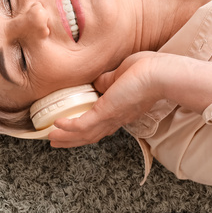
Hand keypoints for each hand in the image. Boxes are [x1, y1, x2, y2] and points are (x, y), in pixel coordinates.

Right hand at [48, 53, 165, 147]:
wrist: (160, 74)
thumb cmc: (148, 70)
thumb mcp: (122, 73)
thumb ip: (109, 80)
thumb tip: (97, 83)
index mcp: (121, 111)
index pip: (101, 124)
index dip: (86, 128)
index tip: (74, 130)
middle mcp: (116, 118)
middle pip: (90, 135)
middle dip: (72, 140)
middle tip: (56, 142)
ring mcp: (110, 117)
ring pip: (84, 134)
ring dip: (66, 138)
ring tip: (51, 139)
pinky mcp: (104, 113)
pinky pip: (82, 125)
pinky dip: (69, 127)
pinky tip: (57, 125)